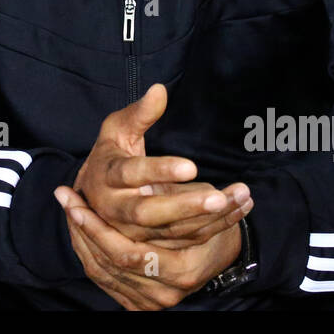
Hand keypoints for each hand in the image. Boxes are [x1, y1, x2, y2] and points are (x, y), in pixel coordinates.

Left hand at [56, 187, 250, 309]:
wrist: (218, 246)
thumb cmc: (210, 215)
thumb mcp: (203, 200)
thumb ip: (182, 197)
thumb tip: (183, 184)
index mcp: (181, 270)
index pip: (127, 252)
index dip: (97, 226)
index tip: (74, 197)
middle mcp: (165, 293)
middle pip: (109, 261)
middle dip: (84, 227)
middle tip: (66, 197)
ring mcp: (151, 301)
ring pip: (102, 270)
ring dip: (82, 236)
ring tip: (68, 204)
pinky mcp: (140, 302)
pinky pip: (104, 278)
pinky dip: (89, 251)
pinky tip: (77, 225)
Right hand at [71, 83, 244, 244]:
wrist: (93, 196)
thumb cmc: (111, 154)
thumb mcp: (116, 129)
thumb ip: (139, 113)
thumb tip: (160, 90)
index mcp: (106, 176)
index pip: (131, 174)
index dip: (159, 171)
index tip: (191, 166)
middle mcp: (116, 209)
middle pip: (149, 213)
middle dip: (185, 206)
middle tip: (218, 197)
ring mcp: (134, 231)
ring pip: (173, 230)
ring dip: (209, 217)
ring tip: (240, 196)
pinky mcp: (153, 243)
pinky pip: (186, 239)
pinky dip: (216, 225)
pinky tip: (239, 207)